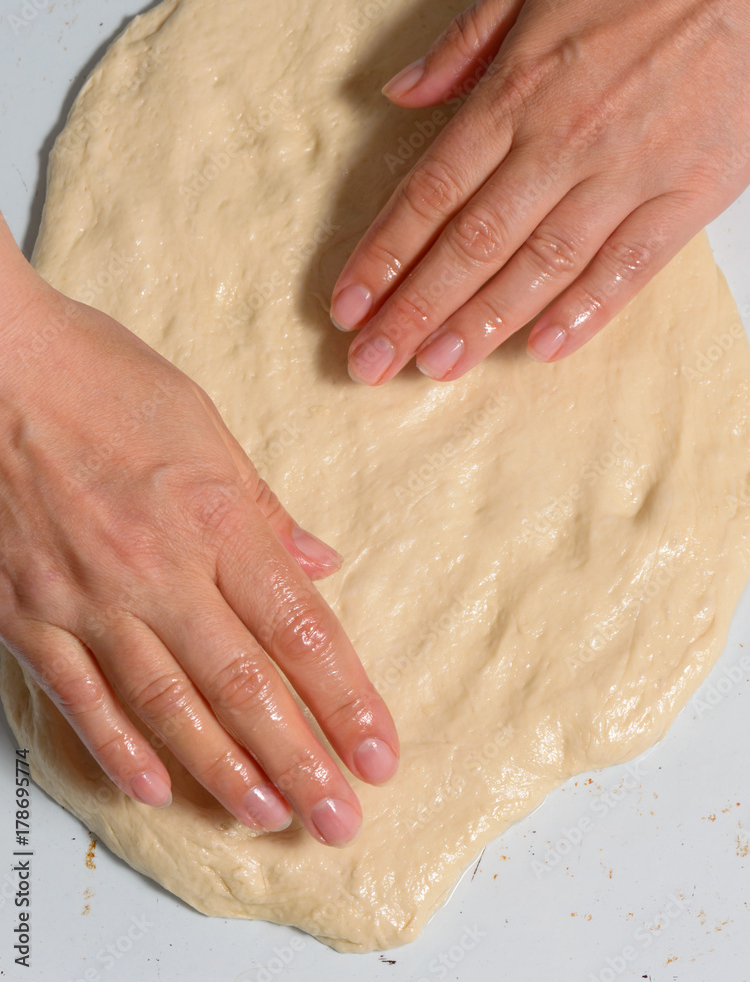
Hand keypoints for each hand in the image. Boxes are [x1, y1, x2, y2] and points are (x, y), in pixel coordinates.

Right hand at [0, 219, 397, 846]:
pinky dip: (119, 750)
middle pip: (244, 685)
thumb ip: (263, 507)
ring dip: (225, 770)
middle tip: (339, 818)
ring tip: (270, 815)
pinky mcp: (28, 614)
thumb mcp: (206, 425)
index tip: (379, 752)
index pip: (299, 629)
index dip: (346, 699)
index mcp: (215, 519)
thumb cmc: (102, 378)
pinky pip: (79, 697)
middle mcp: (158, 571)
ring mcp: (88, 599)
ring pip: (168, 707)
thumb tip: (320, 563)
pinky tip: (158, 789)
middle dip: (300, 760)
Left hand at [332, 0, 749, 382]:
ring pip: (540, 265)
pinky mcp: (689, 193)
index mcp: (519, 91)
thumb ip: (463, 44)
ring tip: (436, 366)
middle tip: (372, 362)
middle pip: (472, 243)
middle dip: (414, 309)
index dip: (383, 255)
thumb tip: (398, 94)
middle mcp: (563, 141)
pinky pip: (628, 267)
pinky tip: (540, 350)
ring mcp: (628, 172)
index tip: (349, 303)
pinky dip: (584, 312)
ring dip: (482, 323)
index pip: (431, 192)